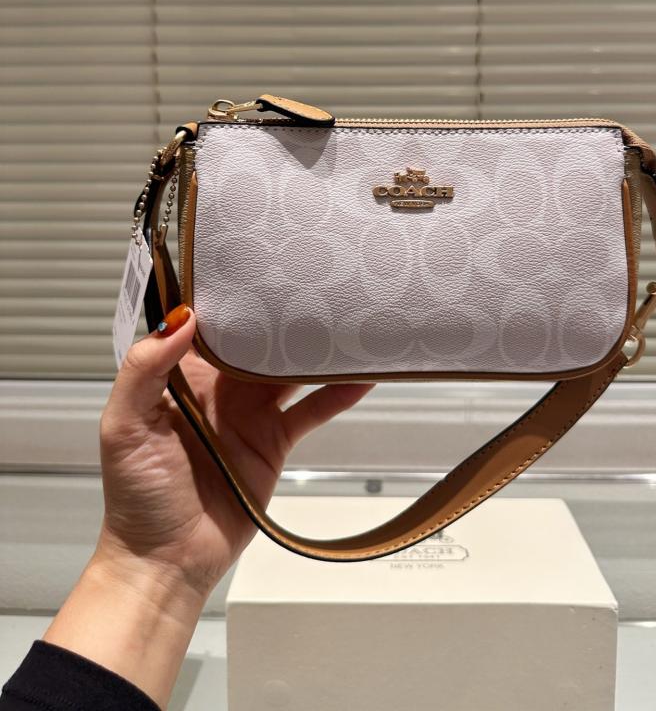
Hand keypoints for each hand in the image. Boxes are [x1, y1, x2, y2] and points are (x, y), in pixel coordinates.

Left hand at [95, 304, 374, 596]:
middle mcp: (218, 389)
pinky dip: (336, 394)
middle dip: (280, 315)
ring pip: (289, 371)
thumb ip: (144, 370)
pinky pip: (310, 411)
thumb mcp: (123, 426)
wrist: (166, 561)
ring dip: (315, 350)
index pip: (208, 326)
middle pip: (256, 342)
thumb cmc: (135, 496)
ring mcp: (250, 414)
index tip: (253, 266)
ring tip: (346, 321)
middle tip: (312, 282)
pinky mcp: (274, 442)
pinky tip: (360, 377)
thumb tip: (182, 320)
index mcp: (180, 377)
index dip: (228, 298)